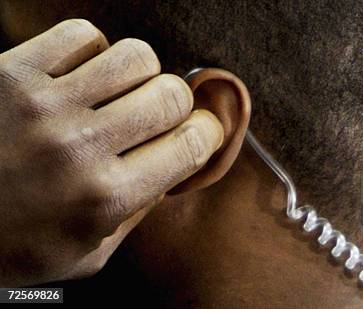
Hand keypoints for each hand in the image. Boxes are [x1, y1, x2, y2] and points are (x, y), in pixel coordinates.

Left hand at [0, 19, 222, 285]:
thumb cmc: (10, 244)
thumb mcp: (88, 253)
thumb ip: (141, 210)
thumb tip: (178, 162)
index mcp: (105, 198)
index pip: (192, 143)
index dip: (207, 133)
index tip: (199, 131)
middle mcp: (81, 147)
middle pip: (172, 95)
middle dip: (176, 106)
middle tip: (157, 117)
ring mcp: (44, 104)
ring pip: (136, 56)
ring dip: (139, 75)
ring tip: (118, 93)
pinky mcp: (11, 71)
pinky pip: (82, 35)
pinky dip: (92, 51)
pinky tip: (80, 76)